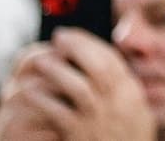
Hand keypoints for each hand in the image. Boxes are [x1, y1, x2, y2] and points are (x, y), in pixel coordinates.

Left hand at [0, 31, 155, 140]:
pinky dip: (42, 98)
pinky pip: (57, 112)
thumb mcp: (134, 108)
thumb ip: (119, 86)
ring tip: (41, 61)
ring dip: (56, 69)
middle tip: (57, 37)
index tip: (70, 34)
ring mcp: (97, 120)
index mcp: (130, 94)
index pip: (111, 59)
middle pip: (97, 66)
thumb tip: (95, 56)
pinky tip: (31, 91)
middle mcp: (116, 104)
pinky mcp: (77, 135)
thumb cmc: (124, 137)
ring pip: (76, 86)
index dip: (87, 41)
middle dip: (76, 46)